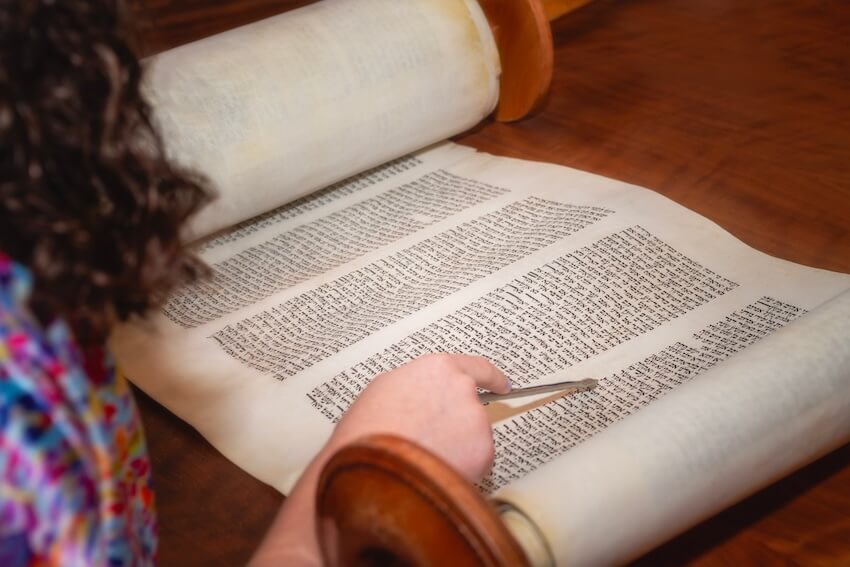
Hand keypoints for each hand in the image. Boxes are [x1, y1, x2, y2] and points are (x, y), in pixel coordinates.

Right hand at [250, 354, 510, 565]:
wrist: (373, 469)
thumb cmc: (368, 432)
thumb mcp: (382, 390)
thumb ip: (414, 385)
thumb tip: (422, 395)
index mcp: (437, 369)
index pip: (476, 366)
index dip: (491, 377)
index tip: (502, 384)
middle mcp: (462, 389)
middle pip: (471, 406)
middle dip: (458, 424)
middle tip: (435, 440)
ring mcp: (475, 420)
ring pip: (474, 436)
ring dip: (458, 447)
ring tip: (425, 459)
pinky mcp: (483, 451)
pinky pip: (478, 461)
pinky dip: (463, 469)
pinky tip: (436, 471)